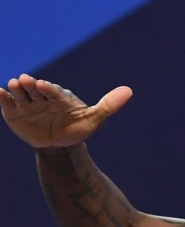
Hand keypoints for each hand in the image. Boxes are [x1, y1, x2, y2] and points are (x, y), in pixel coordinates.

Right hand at [1, 74, 132, 148]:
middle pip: (34, 89)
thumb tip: (129, 91)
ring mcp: (27, 102)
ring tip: (14, 85)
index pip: (53, 91)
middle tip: (25, 81)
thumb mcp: (94, 119)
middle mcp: (41, 96)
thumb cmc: (77, 129)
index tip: (45, 86)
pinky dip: (0, 96)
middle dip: (30, 85)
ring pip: (20, 93)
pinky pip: (6, 102)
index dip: (49, 89)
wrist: (59, 145)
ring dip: (16, 89)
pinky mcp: (13, 110)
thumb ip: (109, 105)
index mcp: (59, 96)